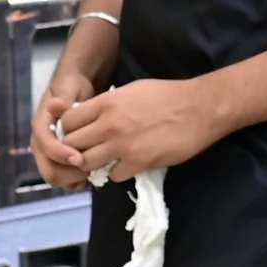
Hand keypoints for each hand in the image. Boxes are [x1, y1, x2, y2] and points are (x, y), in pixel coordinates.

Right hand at [31, 76, 95, 189]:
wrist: (76, 92)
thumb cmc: (72, 89)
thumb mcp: (68, 88)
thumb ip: (63, 99)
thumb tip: (55, 104)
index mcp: (40, 127)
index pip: (45, 146)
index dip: (60, 154)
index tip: (79, 157)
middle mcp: (41, 145)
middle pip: (48, 170)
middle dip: (69, 173)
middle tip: (91, 167)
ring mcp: (49, 156)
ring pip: (58, 179)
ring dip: (76, 178)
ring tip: (95, 169)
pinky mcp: (60, 163)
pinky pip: (67, 182)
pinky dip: (79, 181)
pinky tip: (94, 172)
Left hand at [57, 77, 221, 177]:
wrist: (198, 109)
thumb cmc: (166, 95)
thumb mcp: (130, 91)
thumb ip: (107, 105)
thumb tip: (90, 116)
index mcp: (106, 103)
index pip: (68, 120)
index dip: (68, 129)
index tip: (75, 132)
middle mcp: (109, 125)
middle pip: (72, 144)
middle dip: (74, 149)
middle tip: (84, 150)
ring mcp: (122, 146)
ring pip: (87, 163)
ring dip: (91, 164)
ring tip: (101, 161)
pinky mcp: (138, 163)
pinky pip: (113, 175)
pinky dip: (115, 173)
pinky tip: (124, 166)